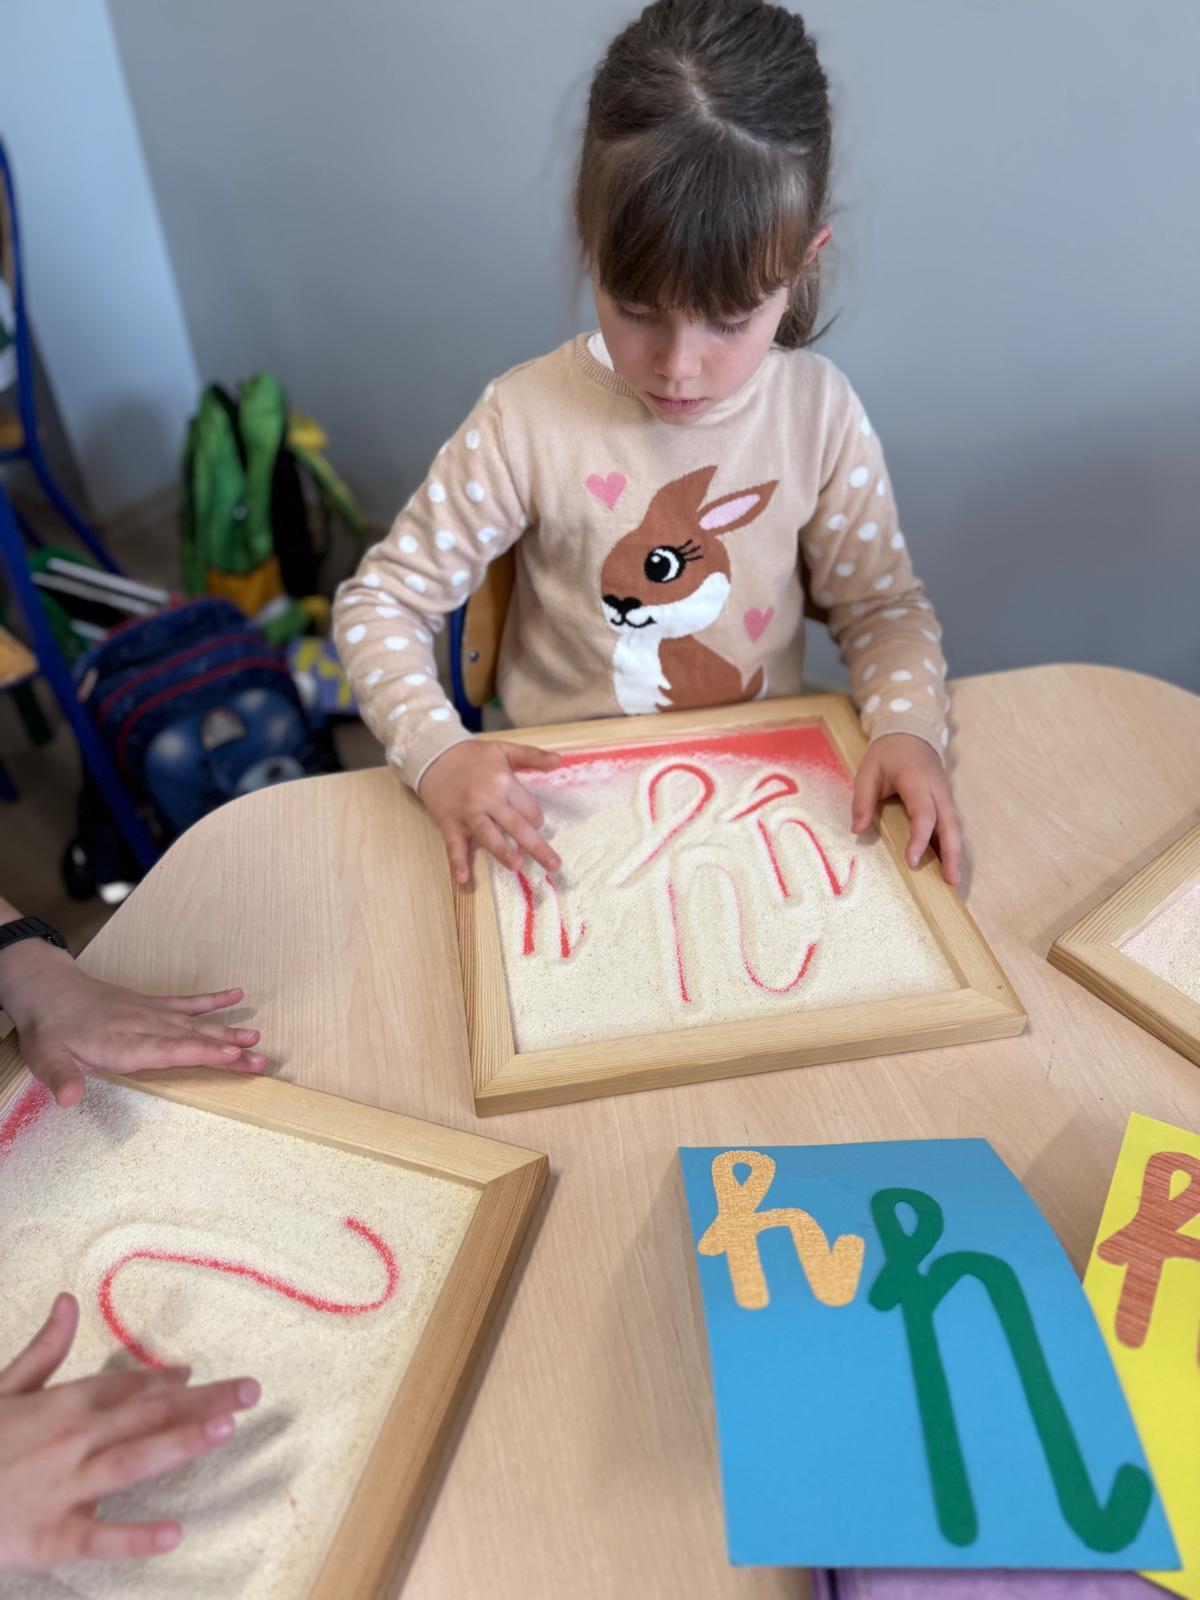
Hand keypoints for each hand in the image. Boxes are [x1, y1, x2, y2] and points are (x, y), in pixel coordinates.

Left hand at [0, 943, 267, 1107]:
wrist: (48, 989)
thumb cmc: (51, 1029)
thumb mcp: (46, 1057)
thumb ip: (62, 1078)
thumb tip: (70, 1100)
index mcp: (122, 1042)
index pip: (169, 1049)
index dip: (201, 1052)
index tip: (232, 1055)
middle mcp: (143, 1025)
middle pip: (191, 1039)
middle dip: (227, 1049)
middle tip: (260, 1058)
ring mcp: (151, 1012)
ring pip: (195, 1023)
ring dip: (227, 1031)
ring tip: (256, 1039)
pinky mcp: (152, 1004)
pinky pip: (187, 1002)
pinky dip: (212, 1000)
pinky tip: (236, 994)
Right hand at [0, 1293, 259, 1572]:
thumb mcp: (1, 1388)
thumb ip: (42, 1349)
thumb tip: (67, 1301)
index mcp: (63, 1404)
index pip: (127, 1385)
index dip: (167, 1378)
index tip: (201, 1372)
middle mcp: (73, 1439)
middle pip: (147, 1415)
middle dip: (202, 1401)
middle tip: (251, 1391)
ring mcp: (64, 1487)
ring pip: (133, 1461)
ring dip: (181, 1443)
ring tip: (226, 1430)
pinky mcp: (50, 1537)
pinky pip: (98, 1537)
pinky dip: (135, 1537)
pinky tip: (175, 1533)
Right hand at [419, 739, 562, 885]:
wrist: (434, 754)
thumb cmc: (472, 755)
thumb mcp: (504, 749)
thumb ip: (532, 756)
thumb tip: (559, 760)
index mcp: (503, 781)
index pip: (529, 808)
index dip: (536, 818)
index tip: (532, 823)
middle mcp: (487, 798)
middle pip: (515, 825)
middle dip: (536, 846)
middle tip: (553, 864)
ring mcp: (467, 813)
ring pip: (488, 835)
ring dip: (502, 851)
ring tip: (516, 865)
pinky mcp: (449, 823)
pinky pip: (454, 845)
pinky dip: (457, 862)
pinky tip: (463, 879)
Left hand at [851, 732, 962, 884]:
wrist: (911, 734)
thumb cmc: (887, 754)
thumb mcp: (867, 772)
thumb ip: (862, 800)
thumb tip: (857, 830)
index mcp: (918, 781)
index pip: (924, 814)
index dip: (919, 838)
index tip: (912, 861)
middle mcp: (938, 791)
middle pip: (950, 825)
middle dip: (952, 853)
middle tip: (950, 881)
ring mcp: (945, 797)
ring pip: (954, 828)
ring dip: (955, 853)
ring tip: (952, 880)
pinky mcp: (944, 803)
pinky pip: (949, 826)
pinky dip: (949, 845)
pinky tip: (946, 865)